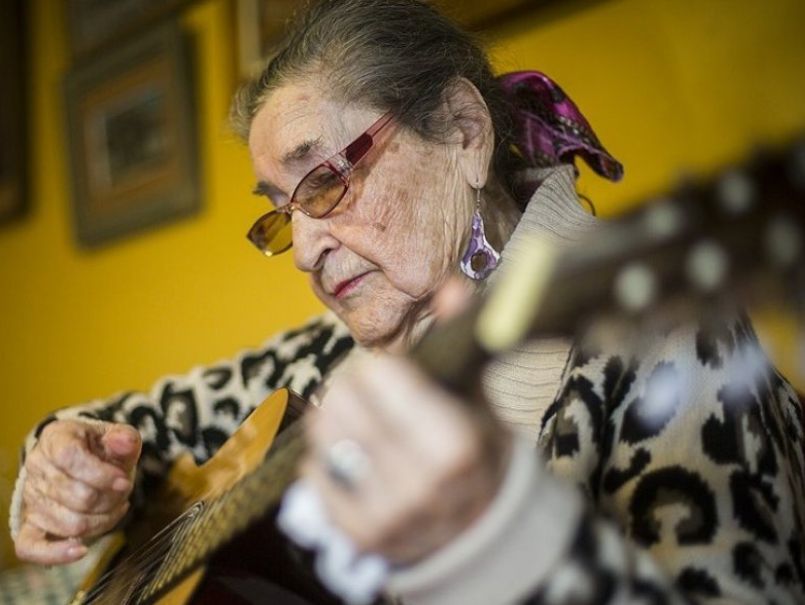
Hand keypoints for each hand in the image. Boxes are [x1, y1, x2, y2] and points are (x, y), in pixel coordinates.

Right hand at [14, 419, 141, 564]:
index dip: (101, 475)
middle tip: (123, 493)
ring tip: (114, 507)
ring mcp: (32, 497)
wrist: (87, 461)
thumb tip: (124, 442)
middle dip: (110, 499)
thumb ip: (125, 439)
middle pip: (77, 496)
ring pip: (70, 522)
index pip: (70, 458)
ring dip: (102, 520)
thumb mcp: (119, 437)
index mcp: (56, 439)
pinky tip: (80, 550)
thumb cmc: (103, 449)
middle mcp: (37, 467)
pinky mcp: (30, 524)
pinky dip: (56, 553)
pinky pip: (31, 547)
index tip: (124, 482)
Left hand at [302, 356, 510, 563]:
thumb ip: (460, 339)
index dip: (380, 366)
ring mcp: (390, 512)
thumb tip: (450, 288)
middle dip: (351, 387)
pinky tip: (347, 455)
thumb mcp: (475, 396)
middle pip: (342, 400)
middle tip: (367, 393)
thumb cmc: (474, 449)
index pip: (380, 372)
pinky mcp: (361, 533)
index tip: (390, 372)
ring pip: (323, 435)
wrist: (479, 524)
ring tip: (357, 420)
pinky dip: (322, 456)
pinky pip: (314, 474)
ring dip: (332, 417)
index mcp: (454, 442)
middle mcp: (421, 482)